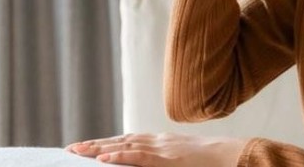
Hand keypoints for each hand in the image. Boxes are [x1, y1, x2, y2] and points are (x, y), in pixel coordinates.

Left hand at [66, 132, 247, 165]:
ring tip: (78, 152)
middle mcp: (158, 141)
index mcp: (161, 141)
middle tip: (71, 149)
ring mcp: (163, 148)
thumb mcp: (183, 158)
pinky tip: (103, 158)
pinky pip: (139, 158)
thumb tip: (146, 164)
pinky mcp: (168, 159)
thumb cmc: (211, 162)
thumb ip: (163, 160)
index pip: (127, 139)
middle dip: (95, 144)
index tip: (86, 146)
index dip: (106, 142)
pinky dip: (120, 156)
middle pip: (120, 140)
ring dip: (99, 149)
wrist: (233, 155)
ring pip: (124, 146)